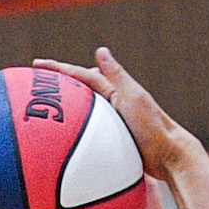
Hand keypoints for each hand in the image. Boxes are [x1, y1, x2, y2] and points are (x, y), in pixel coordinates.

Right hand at [34, 47, 189, 178]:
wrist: (171, 157)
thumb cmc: (154, 128)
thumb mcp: (133, 98)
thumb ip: (117, 76)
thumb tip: (100, 50)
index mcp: (114, 91)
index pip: (81, 76)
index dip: (59, 70)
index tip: (36, 66)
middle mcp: (113, 104)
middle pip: (80, 91)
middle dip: (59, 86)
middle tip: (37, 86)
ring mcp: (114, 123)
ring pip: (84, 113)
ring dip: (67, 110)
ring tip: (47, 112)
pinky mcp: (116, 142)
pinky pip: (90, 136)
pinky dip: (78, 135)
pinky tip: (68, 145)